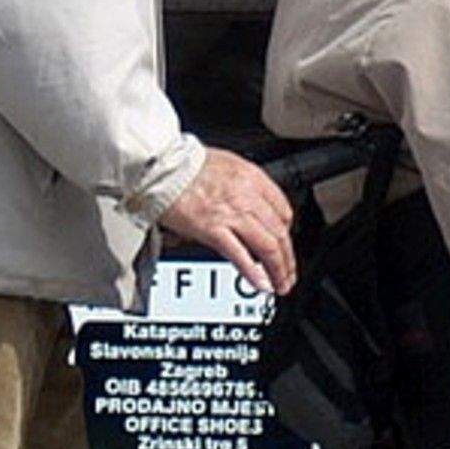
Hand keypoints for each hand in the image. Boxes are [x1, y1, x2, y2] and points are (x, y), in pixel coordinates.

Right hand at [159, 148, 297, 294]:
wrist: (160, 166)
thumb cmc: (185, 164)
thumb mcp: (226, 164)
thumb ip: (244, 186)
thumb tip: (252, 206)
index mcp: (252, 178)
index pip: (283, 210)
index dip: (286, 231)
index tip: (283, 243)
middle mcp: (247, 196)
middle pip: (279, 233)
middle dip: (287, 258)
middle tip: (289, 273)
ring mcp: (231, 214)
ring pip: (267, 247)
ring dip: (277, 270)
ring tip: (280, 284)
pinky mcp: (212, 229)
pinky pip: (240, 255)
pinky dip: (253, 273)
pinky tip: (261, 284)